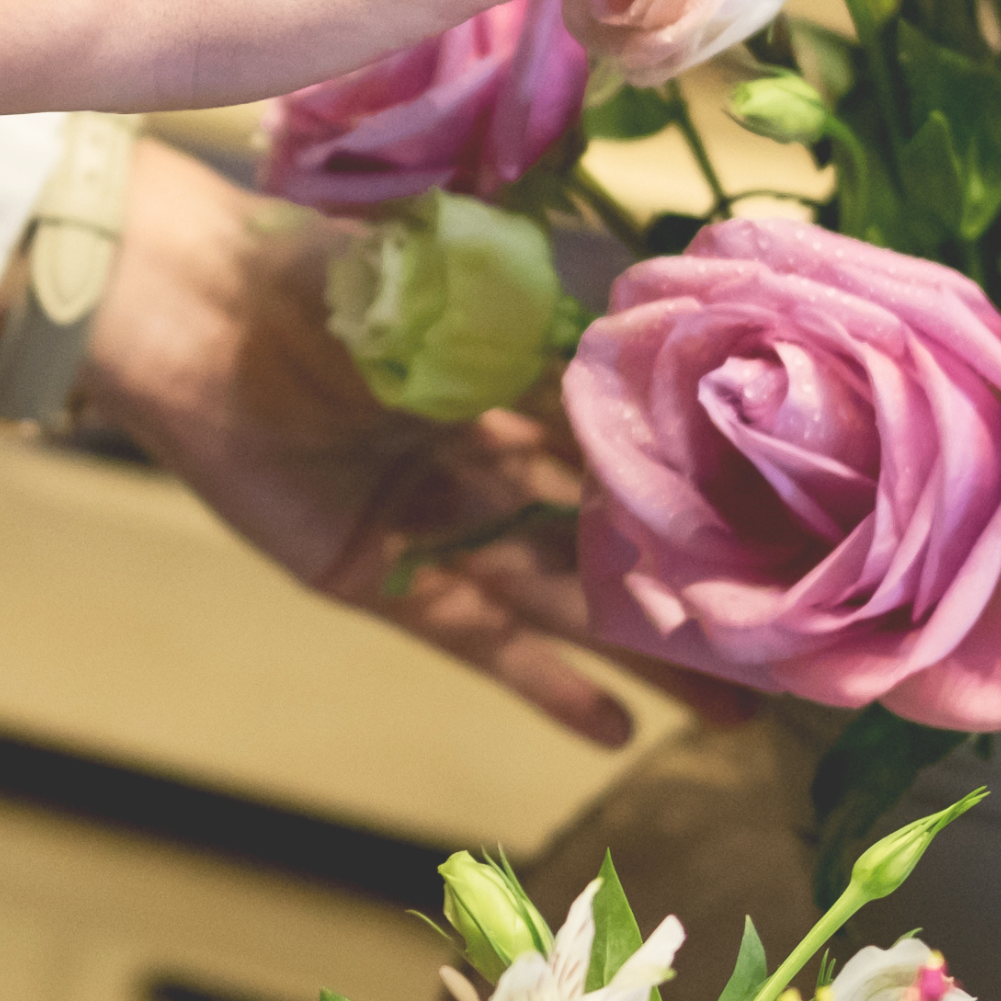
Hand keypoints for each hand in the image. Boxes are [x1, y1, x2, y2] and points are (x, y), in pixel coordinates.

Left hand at [75, 139, 751, 749]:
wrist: (192, 312)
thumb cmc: (330, 272)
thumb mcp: (480, 287)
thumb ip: (582, 334)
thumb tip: (708, 339)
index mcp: (530, 375)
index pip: (647, 450)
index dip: (721, 499)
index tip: (808, 545)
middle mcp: (498, 454)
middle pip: (622, 541)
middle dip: (705, 597)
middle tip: (800, 658)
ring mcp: (445, 521)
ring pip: (568, 601)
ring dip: (650, 656)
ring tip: (742, 709)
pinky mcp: (383, 575)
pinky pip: (481, 639)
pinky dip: (543, 682)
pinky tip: (616, 728)